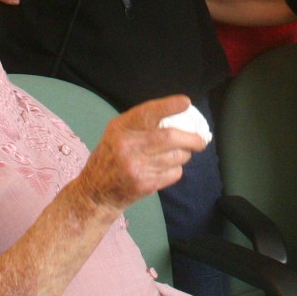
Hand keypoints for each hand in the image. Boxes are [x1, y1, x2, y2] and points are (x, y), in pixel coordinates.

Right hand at [78, 95, 205, 211]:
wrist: (95, 192)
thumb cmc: (111, 156)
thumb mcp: (117, 133)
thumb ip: (140, 124)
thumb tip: (177, 115)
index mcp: (121, 128)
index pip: (147, 113)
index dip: (168, 106)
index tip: (186, 103)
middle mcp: (127, 146)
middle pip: (169, 137)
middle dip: (191, 138)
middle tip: (201, 140)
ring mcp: (136, 167)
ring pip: (175, 157)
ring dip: (185, 154)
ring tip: (181, 153)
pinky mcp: (144, 185)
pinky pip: (173, 173)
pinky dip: (176, 169)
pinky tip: (167, 168)